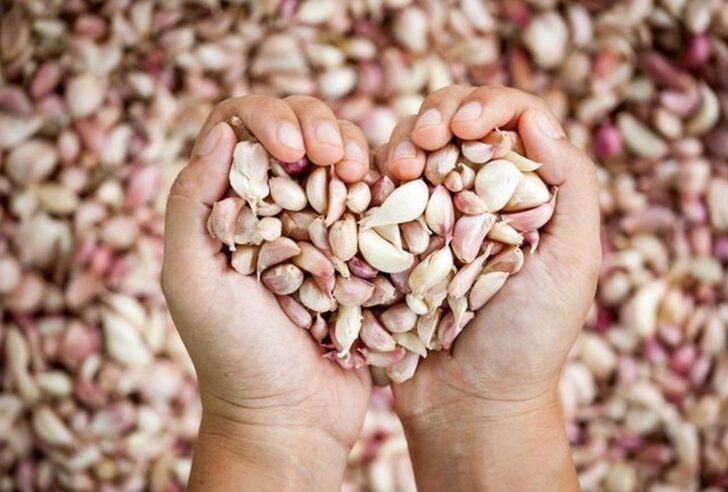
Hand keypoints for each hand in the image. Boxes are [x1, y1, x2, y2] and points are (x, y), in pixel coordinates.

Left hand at [161, 95, 371, 490]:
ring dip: (352, 146)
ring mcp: (320, 223)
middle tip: (332, 154)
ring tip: (359, 173)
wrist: (294, 415)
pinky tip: (381, 188)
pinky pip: (372, 193)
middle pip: (294, 128)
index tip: (291, 151)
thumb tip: (221, 133)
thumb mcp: (193, 280)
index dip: (266, 118)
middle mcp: (272, 206)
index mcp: (225, 207)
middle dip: (316, 125)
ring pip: (339, 151)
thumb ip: (192, 204)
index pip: (238, 126)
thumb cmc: (235, 355)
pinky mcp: (360, 245)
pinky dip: (379, 179)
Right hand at [382, 86, 600, 490]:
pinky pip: (377, 189)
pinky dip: (373, 174)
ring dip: (404, 140)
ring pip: (413, 146)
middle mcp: (476, 196)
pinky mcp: (391, 239)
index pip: (512, 120)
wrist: (468, 402)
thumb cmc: (529, 340)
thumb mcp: (574, 265)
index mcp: (526, 194)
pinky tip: (372, 182)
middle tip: (428, 137)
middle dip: (441, 114)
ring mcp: (429, 215)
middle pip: (457, 121)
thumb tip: (537, 119)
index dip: (489, 105)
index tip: (468, 124)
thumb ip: (572, 188)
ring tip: (399, 166)